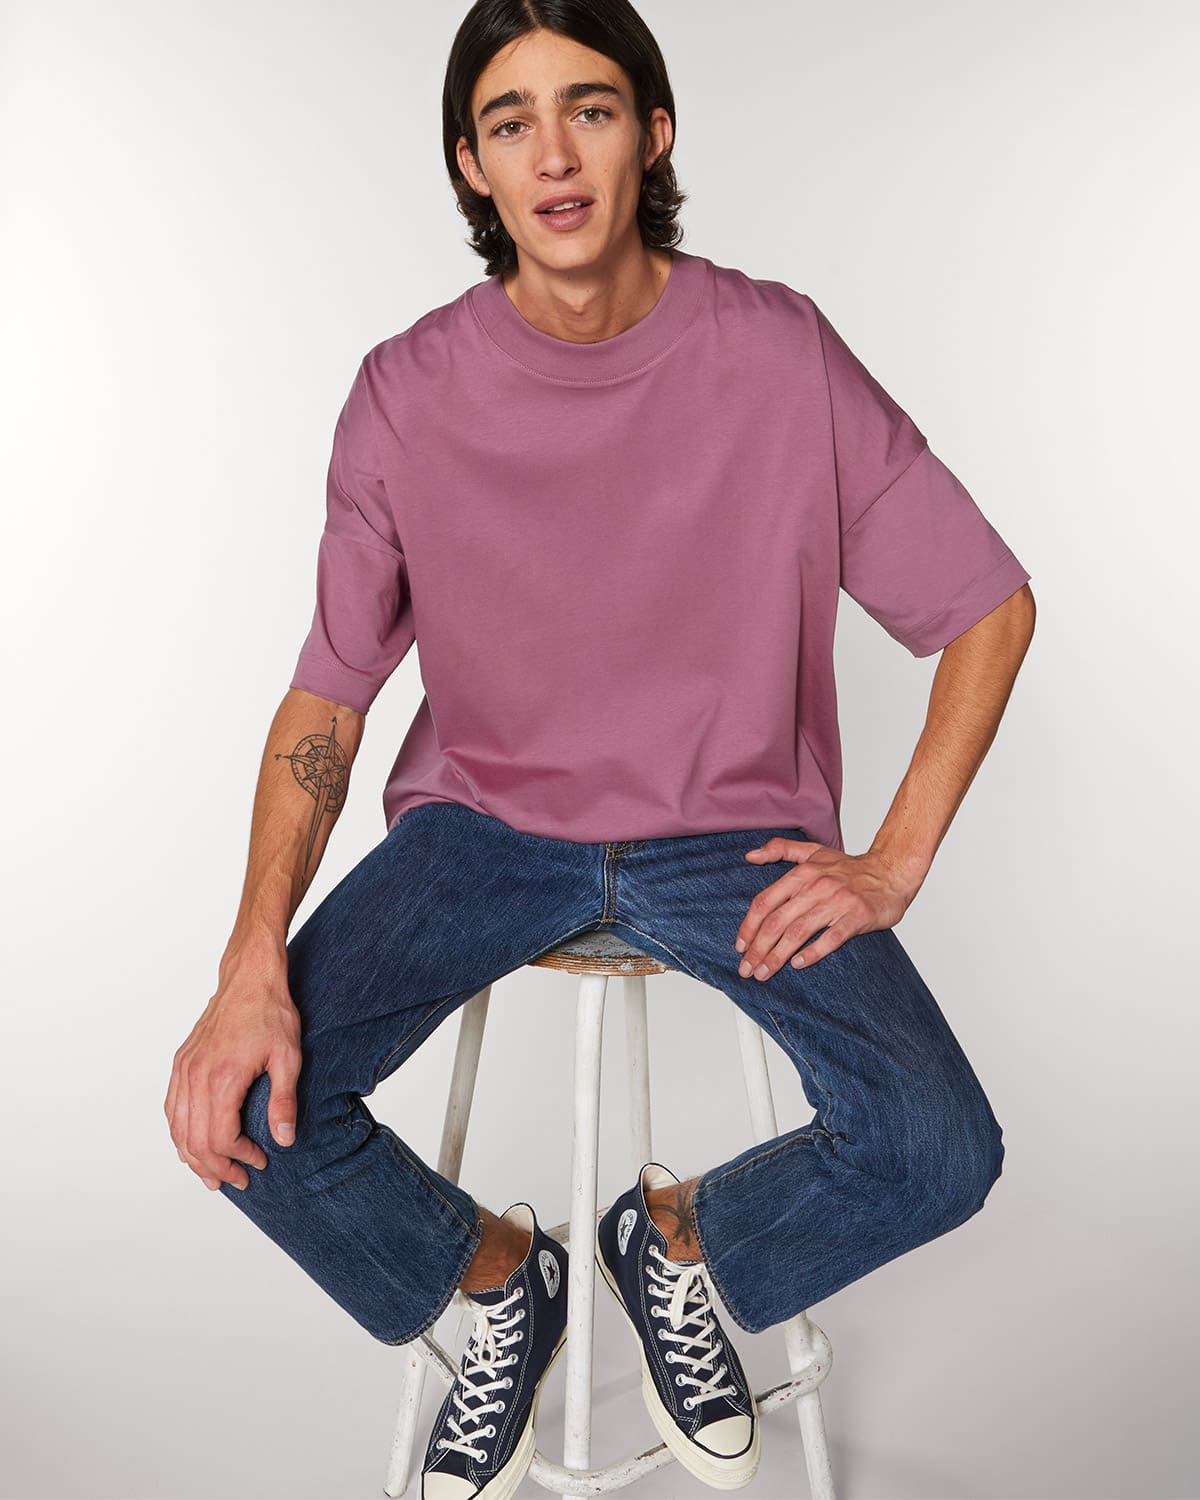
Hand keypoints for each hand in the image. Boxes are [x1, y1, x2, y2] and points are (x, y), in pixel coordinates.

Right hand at [165, 960, 301, 1191]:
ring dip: (193, 1157)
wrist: (249, 978)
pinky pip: (171, 1108)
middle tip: (237, 1180)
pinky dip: (179, 1133)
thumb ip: (284, 1101)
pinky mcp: (181, 1063)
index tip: (259, 1161)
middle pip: (195, 1141)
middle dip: (216, 1167)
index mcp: (222, 1078)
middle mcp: (195, 1077)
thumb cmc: (271, 1013)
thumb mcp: (288, 1057)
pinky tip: (191, 1144)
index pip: (220, 1138)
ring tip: (212, 1175)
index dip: (238, 1158)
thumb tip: (285, 1139)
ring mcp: (184, 1070)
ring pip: (178, 1129)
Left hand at [734, 836, 922, 978]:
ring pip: (798, 932)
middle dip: (758, 949)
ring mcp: (836, 902)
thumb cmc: (850, 868)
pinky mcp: (856, 917)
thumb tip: (750, 855)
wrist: (891, 872)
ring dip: (777, 956)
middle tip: (747, 968)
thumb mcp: (813, 852)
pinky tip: (798, 964)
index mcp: (802, 874)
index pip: (765, 902)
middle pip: (777, 922)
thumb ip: (780, 849)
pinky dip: (813, 953)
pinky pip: (830, 938)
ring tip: (765, 973)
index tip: (740, 946)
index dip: (748, 926)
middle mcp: (816, 887)